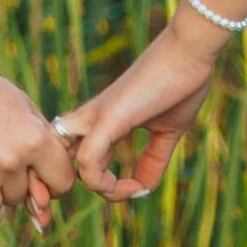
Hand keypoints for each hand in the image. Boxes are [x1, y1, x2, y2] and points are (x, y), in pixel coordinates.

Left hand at [61, 9, 239, 202]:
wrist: (191, 51)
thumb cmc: (182, 84)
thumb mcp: (167, 131)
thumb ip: (153, 160)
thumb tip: (142, 189)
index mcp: (100, 121)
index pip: (72, 155)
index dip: (88, 181)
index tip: (130, 190)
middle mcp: (89, 118)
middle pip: (54, 158)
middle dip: (68, 188)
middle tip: (111, 196)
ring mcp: (96, 117)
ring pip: (66, 164)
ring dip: (97, 190)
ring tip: (130, 190)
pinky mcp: (108, 118)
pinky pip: (87, 160)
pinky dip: (103, 184)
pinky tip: (134, 186)